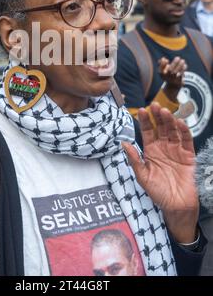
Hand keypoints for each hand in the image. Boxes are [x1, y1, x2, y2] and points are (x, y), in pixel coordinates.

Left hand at [123, 103, 198, 242]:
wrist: (176, 206)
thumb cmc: (158, 193)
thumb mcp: (142, 176)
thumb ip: (134, 159)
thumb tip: (123, 143)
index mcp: (151, 150)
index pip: (147, 131)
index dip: (144, 121)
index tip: (141, 110)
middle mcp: (163, 147)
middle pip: (160, 127)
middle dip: (157, 116)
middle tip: (155, 105)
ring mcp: (176, 150)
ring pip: (173, 131)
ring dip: (170, 121)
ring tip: (165, 112)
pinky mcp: (188, 155)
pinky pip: (187, 140)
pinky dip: (184, 131)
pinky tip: (180, 123)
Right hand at [159, 57, 186, 101]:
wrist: (172, 88)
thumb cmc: (168, 76)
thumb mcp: (163, 71)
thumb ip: (162, 64)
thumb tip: (163, 59)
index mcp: (162, 75)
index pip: (161, 69)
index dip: (163, 64)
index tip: (166, 59)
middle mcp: (167, 78)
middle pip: (170, 70)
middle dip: (174, 63)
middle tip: (178, 57)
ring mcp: (173, 81)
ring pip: (177, 72)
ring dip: (180, 66)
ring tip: (182, 60)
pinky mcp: (179, 83)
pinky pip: (181, 75)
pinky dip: (183, 70)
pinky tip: (185, 65)